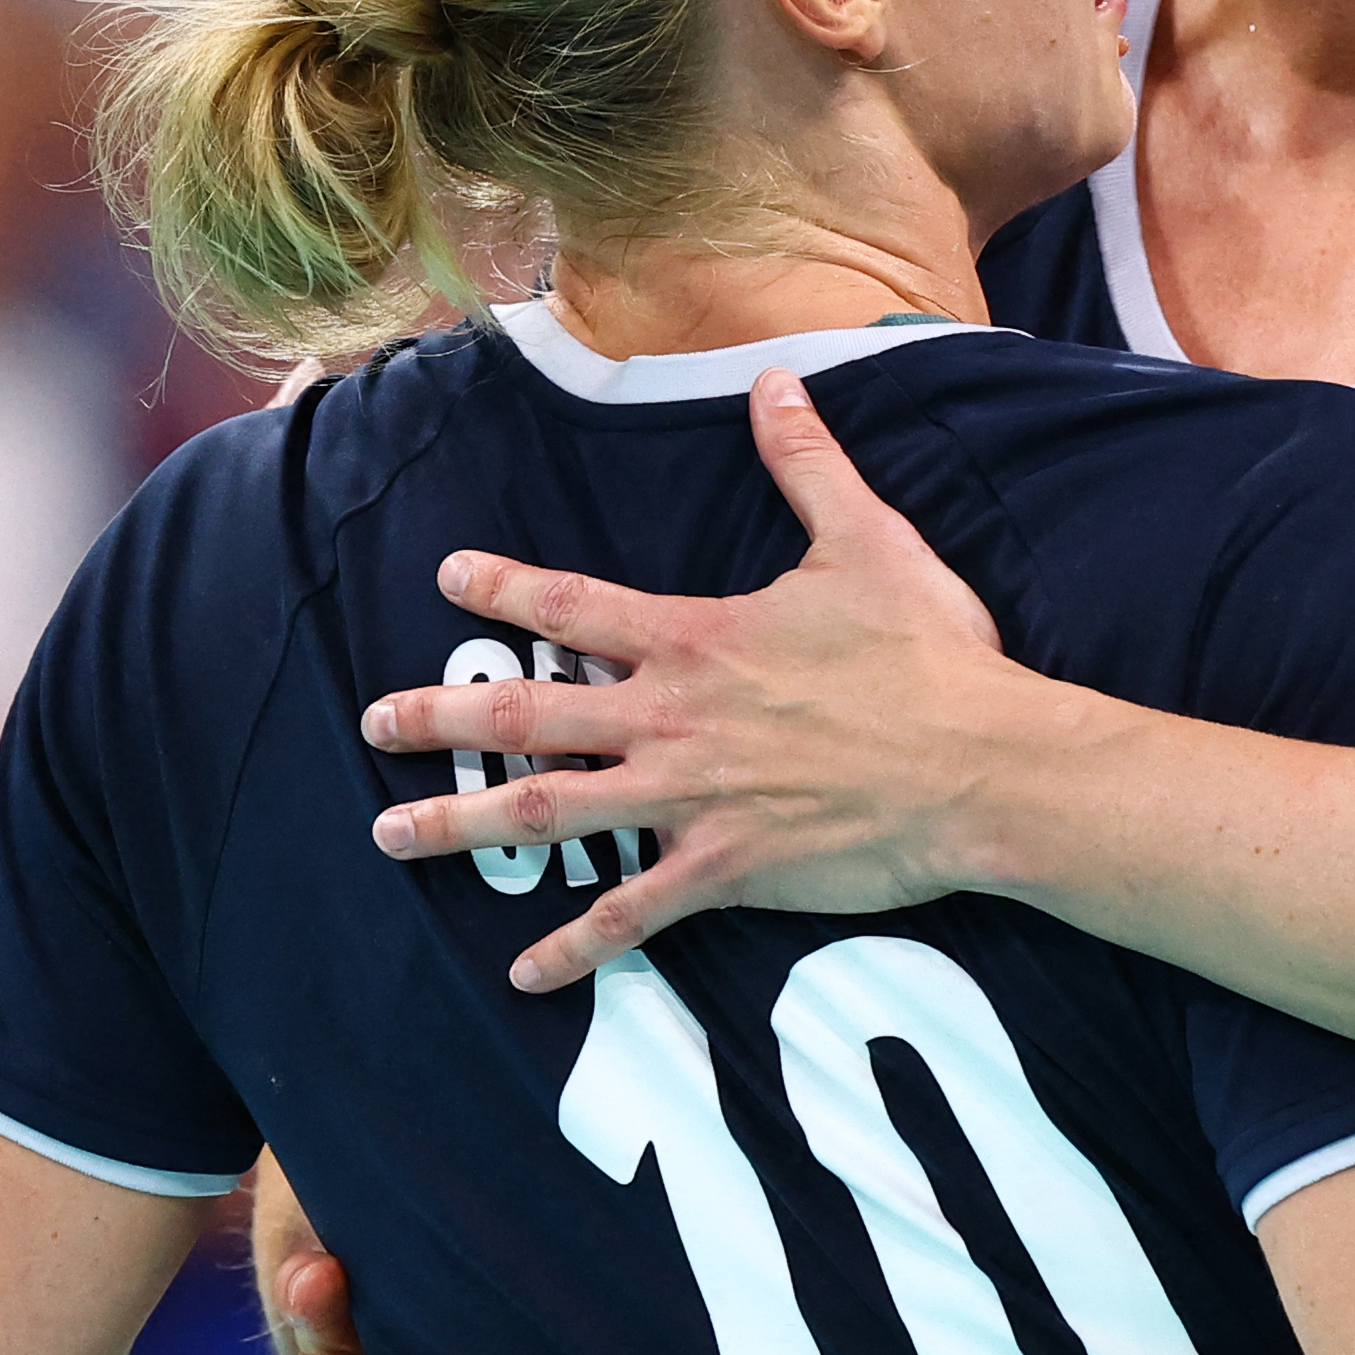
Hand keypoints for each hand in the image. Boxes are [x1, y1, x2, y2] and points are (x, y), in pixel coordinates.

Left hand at [359, 372, 1045, 987]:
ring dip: (465, 827)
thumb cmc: (929, 656)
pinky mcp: (724, 868)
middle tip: (374, 721)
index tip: (447, 579)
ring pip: (550, 812)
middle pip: (528, 714)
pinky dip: (573, 947)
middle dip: (441, 718)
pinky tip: (522, 973)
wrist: (979, 765)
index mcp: (696, 639)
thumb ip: (808, 463)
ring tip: (394, 835)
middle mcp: (671, 718)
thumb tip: (776, 380)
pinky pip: (630, 914)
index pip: (574, 606)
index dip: (505, 588)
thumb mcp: (868, 541)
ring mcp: (689, 799)